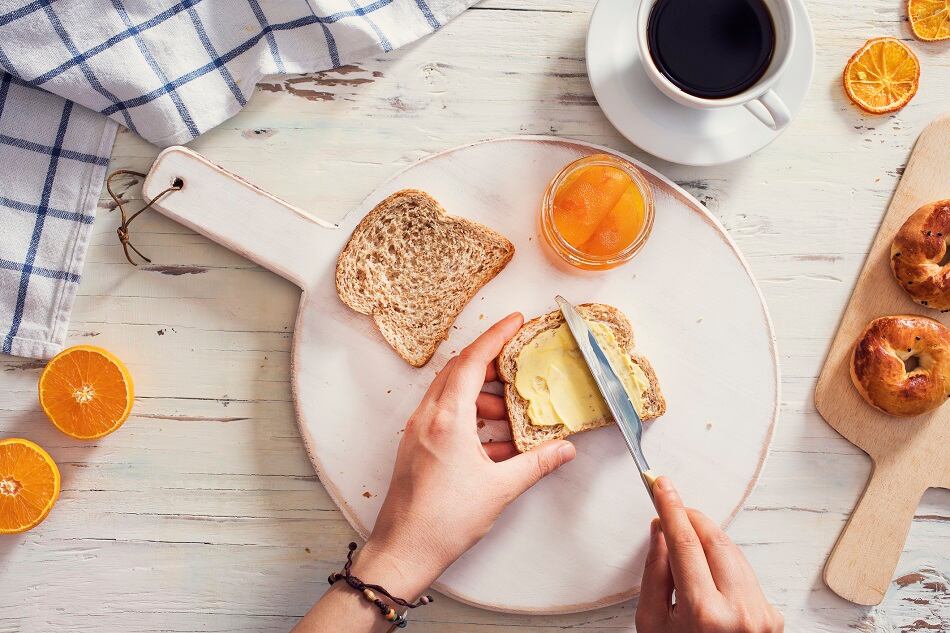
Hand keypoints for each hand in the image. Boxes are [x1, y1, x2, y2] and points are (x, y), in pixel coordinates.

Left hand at [358, 312, 576, 592]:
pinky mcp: (416, 447)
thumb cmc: (443, 521)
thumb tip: (563, 450)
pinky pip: (444, 417)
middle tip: (519, 362)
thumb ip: (536, 464)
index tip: (516, 321)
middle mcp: (427, 418)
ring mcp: (418, 432)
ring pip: (451, 394)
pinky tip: (495, 441)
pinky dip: (470, 418)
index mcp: (446, 419)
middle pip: (459, 371)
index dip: (496, 337)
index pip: (472, 361)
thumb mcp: (500, 489)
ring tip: (510, 412)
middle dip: (491, 363)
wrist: (403, 552)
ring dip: (481, 395)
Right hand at [637, 477, 783, 632]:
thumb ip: (656, 571)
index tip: (662, 485)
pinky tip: (707, 571)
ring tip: (685, 541)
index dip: (672, 507)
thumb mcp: (651, 621)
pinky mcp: (773, 618)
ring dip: (708, 538)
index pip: (685, 543)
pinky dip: (725, 563)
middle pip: (714, 540)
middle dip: (692, 518)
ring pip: (734, 553)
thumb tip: (661, 529)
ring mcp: (762, 616)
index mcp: (704, 613)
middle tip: (672, 506)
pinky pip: (746, 574)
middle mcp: (740, 612)